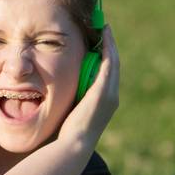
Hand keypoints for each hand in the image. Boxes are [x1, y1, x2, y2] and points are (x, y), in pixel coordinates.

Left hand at [58, 26, 119, 146]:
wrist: (73, 145)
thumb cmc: (67, 132)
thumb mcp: (71, 109)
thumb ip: (72, 97)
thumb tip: (61, 88)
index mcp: (105, 100)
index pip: (108, 73)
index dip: (106, 56)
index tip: (100, 41)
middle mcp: (112, 95)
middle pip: (114, 64)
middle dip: (110, 46)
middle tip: (105, 29)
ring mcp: (111, 94)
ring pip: (113, 62)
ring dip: (110, 44)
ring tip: (105, 29)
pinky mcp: (105, 91)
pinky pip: (109, 65)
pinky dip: (108, 50)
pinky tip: (104, 37)